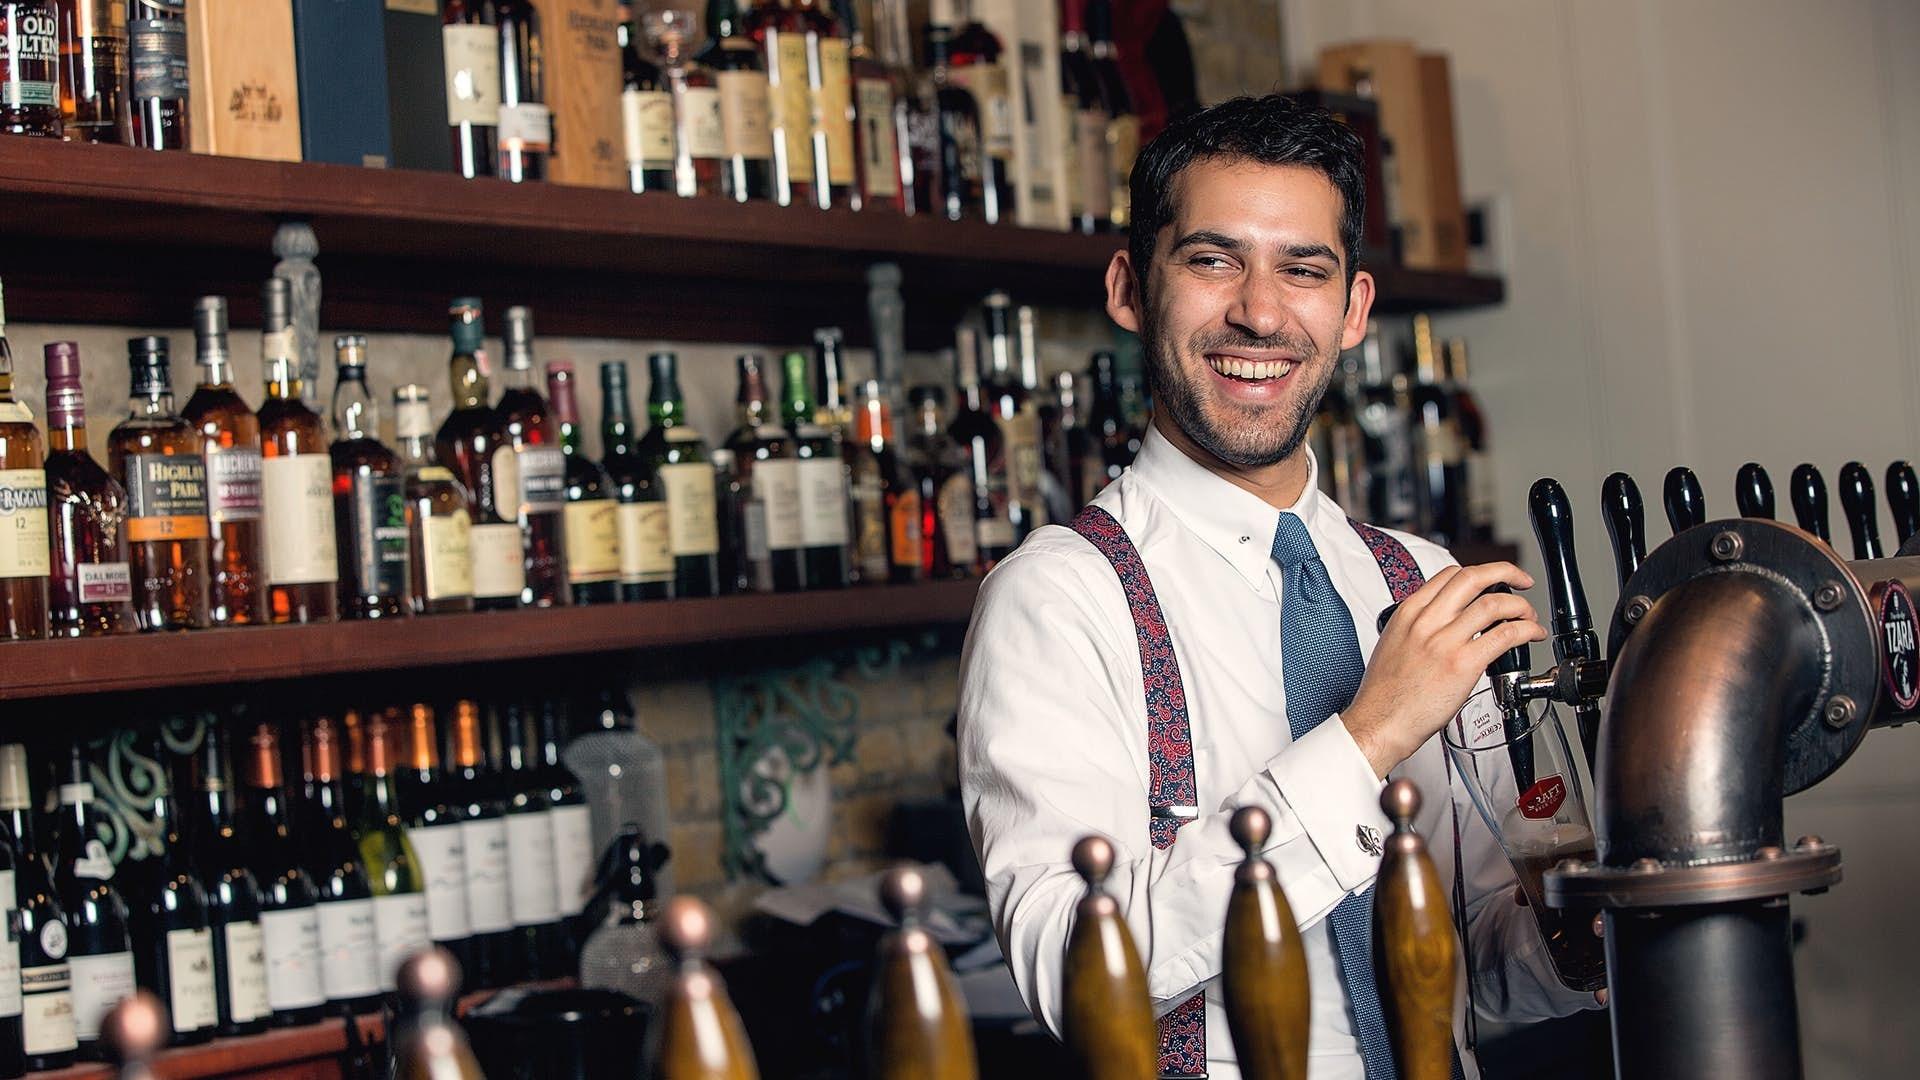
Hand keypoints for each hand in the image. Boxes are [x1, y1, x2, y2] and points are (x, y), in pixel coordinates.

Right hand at [1343, 562, 1546, 776]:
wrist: (1380, 721)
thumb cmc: (1385, 693)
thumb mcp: (1393, 643)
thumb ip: (1418, 627)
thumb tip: (1444, 622)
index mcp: (1409, 613)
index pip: (1450, 575)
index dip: (1480, 573)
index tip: (1493, 580)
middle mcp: (1427, 621)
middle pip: (1473, 578)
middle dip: (1505, 572)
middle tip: (1521, 581)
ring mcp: (1445, 641)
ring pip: (1493, 604)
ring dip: (1520, 606)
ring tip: (1528, 616)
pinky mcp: (1463, 664)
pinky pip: (1504, 635)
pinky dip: (1526, 630)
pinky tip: (1531, 634)